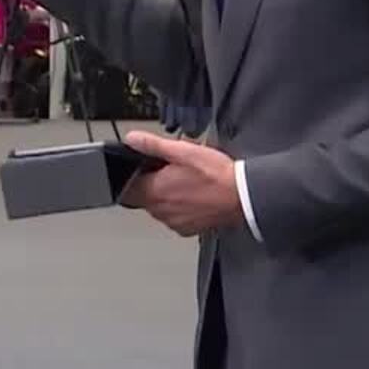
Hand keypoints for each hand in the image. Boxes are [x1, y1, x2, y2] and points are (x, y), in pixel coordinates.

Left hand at [118, 131, 243, 236]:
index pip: (125, 188)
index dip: (131, 176)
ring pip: (159, 207)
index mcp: (155, 191)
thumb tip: (132, 139)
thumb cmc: (216, 176)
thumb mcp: (183, 151)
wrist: (242, 197)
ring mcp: (173, 222)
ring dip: (166, 196)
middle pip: (142, 198)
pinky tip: (194, 196)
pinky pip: (174, 217)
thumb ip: (153, 145)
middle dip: (151, 184)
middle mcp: (160, 211)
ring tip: (185, 182)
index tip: (142, 168)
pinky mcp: (187, 229)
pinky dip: (179, 207)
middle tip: (169, 171)